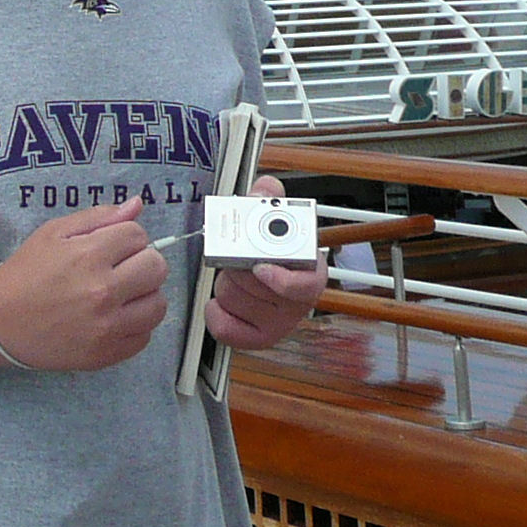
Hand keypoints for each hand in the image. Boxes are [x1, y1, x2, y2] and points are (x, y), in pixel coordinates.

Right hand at [0, 198, 168, 370]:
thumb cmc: (25, 274)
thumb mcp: (53, 233)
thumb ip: (98, 217)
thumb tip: (136, 205)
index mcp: (88, 257)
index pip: (138, 235)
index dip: (127, 236)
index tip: (114, 245)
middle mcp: (102, 292)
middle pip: (157, 267)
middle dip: (142, 261)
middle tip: (121, 267)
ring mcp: (107, 327)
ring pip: (158, 304)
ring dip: (144, 294)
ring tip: (121, 293)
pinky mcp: (107, 354)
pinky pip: (145, 336)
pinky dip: (136, 324)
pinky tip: (115, 316)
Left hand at [205, 177, 326, 351]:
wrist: (277, 278)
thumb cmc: (278, 253)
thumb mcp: (276, 219)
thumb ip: (269, 199)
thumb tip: (266, 188)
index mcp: (311, 274)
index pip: (305, 287)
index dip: (282, 281)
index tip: (261, 268)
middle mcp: (298, 305)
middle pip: (253, 286)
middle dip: (237, 265)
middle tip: (241, 257)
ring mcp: (279, 326)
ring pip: (234, 298)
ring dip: (225, 283)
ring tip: (237, 276)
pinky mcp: (257, 339)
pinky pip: (225, 328)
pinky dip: (216, 312)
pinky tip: (222, 300)